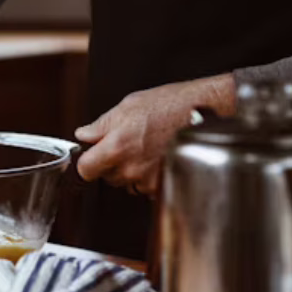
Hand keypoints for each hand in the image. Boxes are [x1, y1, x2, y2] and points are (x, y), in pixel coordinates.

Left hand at [75, 74, 235, 195]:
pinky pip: (145, 186)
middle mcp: (131, 168)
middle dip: (111, 163)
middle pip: (106, 176)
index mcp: (117, 147)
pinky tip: (157, 157)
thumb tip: (84, 134)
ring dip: (130, 171)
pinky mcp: (163, 185)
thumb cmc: (172, 105)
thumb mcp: (129, 105)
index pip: (85, 170)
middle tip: (127, 144)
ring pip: (126, 182)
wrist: (207, 113)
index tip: (90, 157)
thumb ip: (101, 125)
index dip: (86, 162)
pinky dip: (148, 176)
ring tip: (146, 148)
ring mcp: (148, 179)